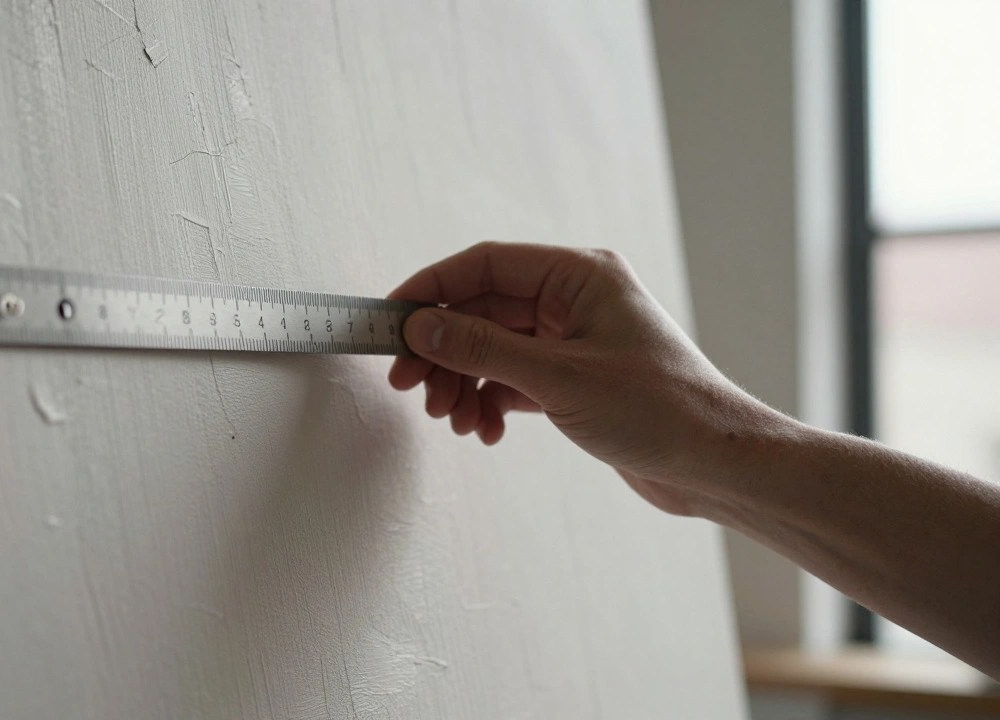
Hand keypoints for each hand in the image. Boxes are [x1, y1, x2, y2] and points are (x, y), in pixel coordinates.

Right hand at [388, 242, 785, 514]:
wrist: (716, 465)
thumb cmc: (660, 411)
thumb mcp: (559, 377)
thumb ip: (483, 349)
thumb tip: (421, 327)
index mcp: (579, 275)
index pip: (483, 265)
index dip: (430, 290)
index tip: (390, 322)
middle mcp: (574, 300)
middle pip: (482, 310)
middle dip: (442, 350)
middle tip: (409, 385)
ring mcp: (573, 340)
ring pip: (492, 348)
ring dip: (463, 382)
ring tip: (451, 419)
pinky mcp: (573, 379)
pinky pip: (511, 379)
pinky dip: (489, 401)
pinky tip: (484, 430)